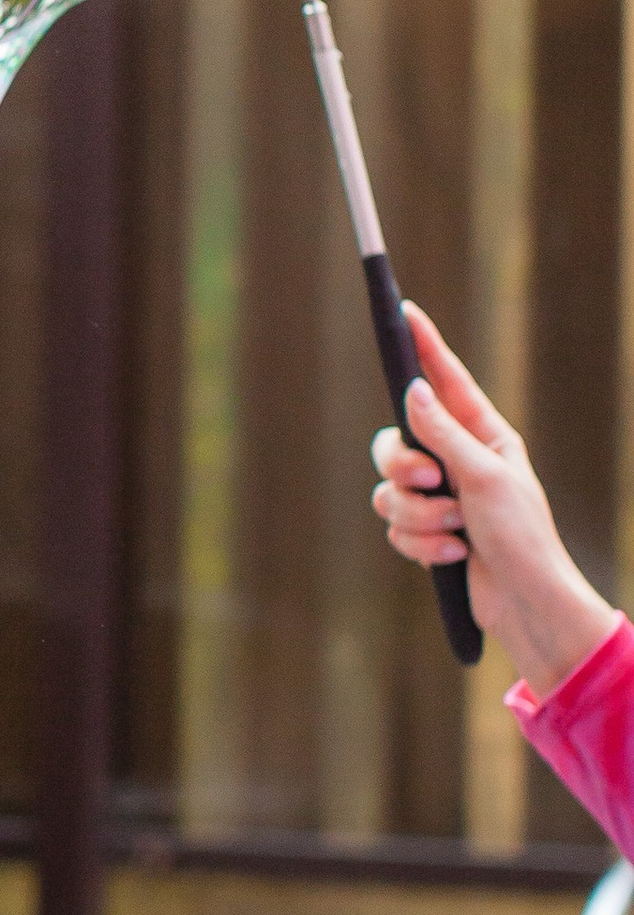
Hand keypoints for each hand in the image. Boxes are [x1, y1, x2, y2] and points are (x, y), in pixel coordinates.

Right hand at [369, 305, 619, 699]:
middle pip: (395, 442)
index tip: (404, 311)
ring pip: (388, 490)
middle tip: (432, 482)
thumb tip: (412, 390)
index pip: (446, 381)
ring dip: (419, 517)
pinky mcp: (426, 533)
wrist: (525, 603)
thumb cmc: (522, 536)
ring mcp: (439, 498)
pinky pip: (394, 527)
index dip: (423, 347)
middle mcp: (456, 461)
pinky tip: (453, 556)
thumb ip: (443, 433)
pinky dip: (420, 544)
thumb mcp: (486, 478)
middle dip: (404, 468)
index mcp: (483, 436)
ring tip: (455, 530)